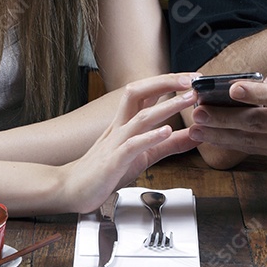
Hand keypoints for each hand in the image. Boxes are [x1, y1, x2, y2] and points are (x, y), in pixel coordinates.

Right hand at [62, 73, 198, 212]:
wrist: (72, 189)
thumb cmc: (105, 171)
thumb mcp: (144, 155)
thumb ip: (169, 145)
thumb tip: (195, 135)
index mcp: (125, 122)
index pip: (146, 92)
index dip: (168, 81)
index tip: (191, 77)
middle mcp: (119, 126)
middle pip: (138, 93)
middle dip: (164, 82)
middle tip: (191, 79)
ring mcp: (115, 142)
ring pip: (140, 116)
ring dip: (166, 106)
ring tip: (187, 99)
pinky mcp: (113, 162)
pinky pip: (132, 145)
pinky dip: (149, 137)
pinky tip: (165, 131)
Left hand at [187, 60, 266, 162]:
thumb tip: (263, 81)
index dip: (257, 93)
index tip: (233, 88)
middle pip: (261, 123)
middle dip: (225, 118)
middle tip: (199, 111)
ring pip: (255, 141)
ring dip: (223, 135)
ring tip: (197, 127)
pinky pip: (260, 150)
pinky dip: (236, 144)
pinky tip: (216, 138)